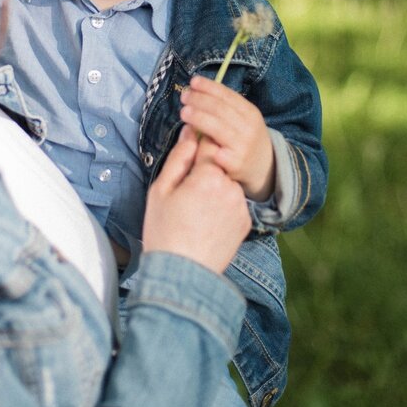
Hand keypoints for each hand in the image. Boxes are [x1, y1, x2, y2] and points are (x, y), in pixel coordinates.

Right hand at [142, 128, 249, 273]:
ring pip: (227, 184)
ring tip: (196, 210)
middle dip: (205, 170)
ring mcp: (241, 206)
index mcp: (208, 175)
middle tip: (186, 192)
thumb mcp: (161, 190)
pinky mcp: (246, 222)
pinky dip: (223, 206)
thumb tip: (190, 132)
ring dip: (216, 188)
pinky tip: (207, 221)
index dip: (198, 143)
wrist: (182, 274)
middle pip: (219, 165)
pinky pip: (233, 203)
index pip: (209, 142)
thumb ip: (178, 157)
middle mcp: (231, 187)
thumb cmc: (164, 231)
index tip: (190, 149)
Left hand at [179, 76, 274, 201]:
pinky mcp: (237, 164)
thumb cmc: (245, 139)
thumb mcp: (243, 119)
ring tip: (183, 112)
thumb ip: (225, 107)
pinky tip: (195, 140)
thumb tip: (196, 91)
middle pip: (220, 109)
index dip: (209, 87)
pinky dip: (207, 145)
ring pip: (217, 128)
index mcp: (250, 112)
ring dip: (198, 118)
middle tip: (184, 96)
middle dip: (199, 100)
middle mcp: (249, 127)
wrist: (265, 168)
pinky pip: (219, 152)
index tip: (193, 81)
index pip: (227, 95)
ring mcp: (243, 146)